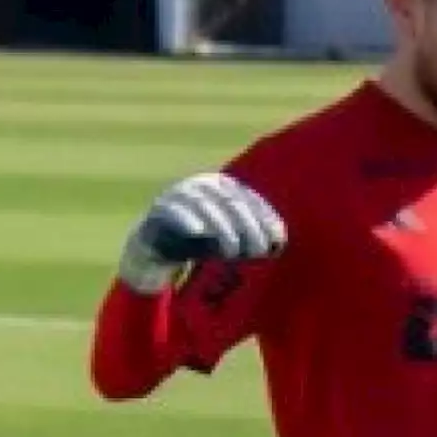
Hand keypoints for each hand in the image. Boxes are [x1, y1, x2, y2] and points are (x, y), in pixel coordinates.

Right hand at [118, 172, 286, 294]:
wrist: (157, 249)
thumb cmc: (202, 243)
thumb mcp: (231, 238)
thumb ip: (253, 236)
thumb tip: (279, 241)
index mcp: (222, 186)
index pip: (249, 199)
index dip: (265, 218)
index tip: (278, 241)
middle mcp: (201, 185)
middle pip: (230, 202)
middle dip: (248, 227)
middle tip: (258, 251)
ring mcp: (178, 195)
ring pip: (204, 206)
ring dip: (222, 229)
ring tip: (233, 251)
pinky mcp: (159, 210)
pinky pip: (173, 212)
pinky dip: (186, 220)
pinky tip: (198, 232)